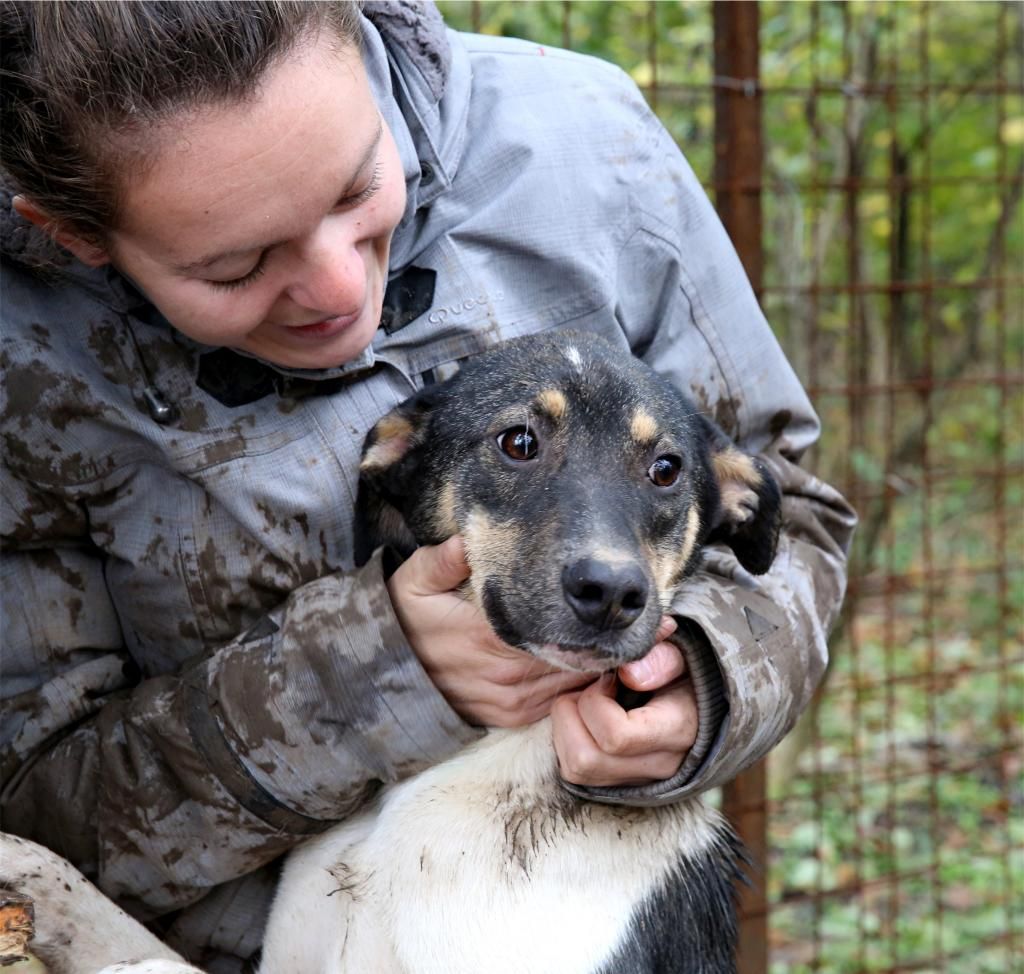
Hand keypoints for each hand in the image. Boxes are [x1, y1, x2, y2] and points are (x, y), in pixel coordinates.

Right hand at [387, 536, 591, 726]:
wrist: (385, 672)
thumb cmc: (408, 619)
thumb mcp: (415, 581)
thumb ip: (443, 560)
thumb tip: (463, 540)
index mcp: (491, 635)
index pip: (559, 626)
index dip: (587, 612)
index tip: (602, 595)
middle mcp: (506, 673)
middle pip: (575, 654)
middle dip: (596, 635)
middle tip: (619, 613)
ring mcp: (510, 700)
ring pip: (573, 681)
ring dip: (591, 660)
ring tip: (609, 634)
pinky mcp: (510, 717)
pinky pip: (558, 702)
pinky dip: (575, 684)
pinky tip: (584, 660)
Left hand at [551, 618, 698, 786]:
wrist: (695, 704)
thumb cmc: (681, 674)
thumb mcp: (679, 658)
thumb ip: (660, 660)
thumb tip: (629, 673)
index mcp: (677, 731)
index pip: (616, 736)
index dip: (595, 701)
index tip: (606, 678)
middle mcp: (659, 765)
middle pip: (586, 759)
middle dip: (570, 715)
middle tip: (587, 689)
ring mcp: (638, 780)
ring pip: (575, 769)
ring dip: (565, 728)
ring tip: (584, 702)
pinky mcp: (618, 783)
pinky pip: (574, 772)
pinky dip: (567, 741)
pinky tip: (584, 718)